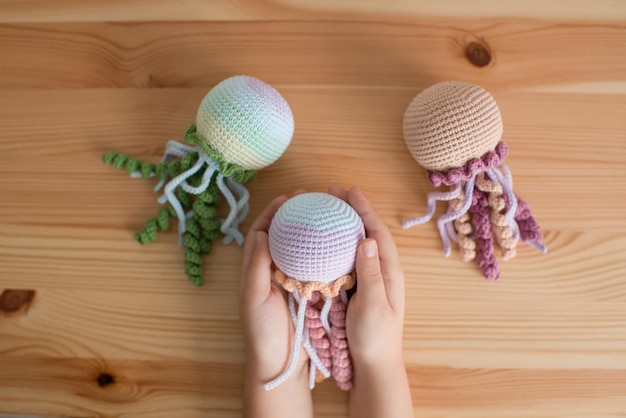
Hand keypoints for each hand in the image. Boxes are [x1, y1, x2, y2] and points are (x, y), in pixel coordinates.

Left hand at [239, 193, 312, 417]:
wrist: (281, 362)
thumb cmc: (262, 332)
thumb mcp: (254, 298)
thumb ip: (256, 267)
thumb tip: (260, 234)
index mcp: (256, 271)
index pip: (260, 234)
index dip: (270, 214)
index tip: (286, 199)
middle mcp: (273, 272)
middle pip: (282, 236)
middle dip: (293, 216)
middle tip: (308, 200)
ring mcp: (291, 281)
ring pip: (299, 249)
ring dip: (308, 232)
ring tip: (323, 215)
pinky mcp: (308, 292)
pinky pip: (315, 266)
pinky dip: (322, 253)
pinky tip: (335, 244)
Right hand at [328, 185, 405, 366]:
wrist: (374, 364)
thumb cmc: (376, 337)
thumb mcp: (374, 305)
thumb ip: (371, 273)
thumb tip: (365, 239)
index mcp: (388, 271)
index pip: (377, 232)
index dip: (364, 210)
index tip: (349, 191)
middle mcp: (380, 270)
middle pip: (367, 231)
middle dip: (352, 210)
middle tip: (333, 192)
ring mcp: (369, 278)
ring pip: (356, 242)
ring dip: (343, 224)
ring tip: (326, 208)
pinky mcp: (358, 287)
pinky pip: (346, 258)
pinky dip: (335, 243)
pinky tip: (321, 241)